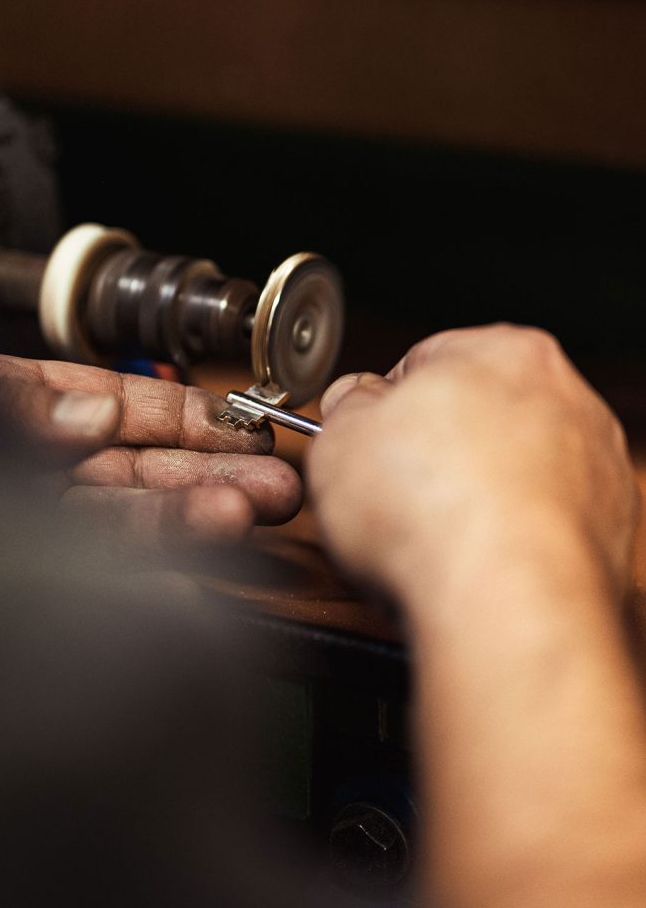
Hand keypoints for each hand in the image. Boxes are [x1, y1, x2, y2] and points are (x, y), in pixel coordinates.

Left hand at [0, 351, 301, 545]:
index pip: (121, 408)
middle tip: (275, 482)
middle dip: (212, 472)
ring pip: (128, 522)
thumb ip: (15, 402)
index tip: (245, 424)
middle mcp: (40, 472)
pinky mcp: (30, 575)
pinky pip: (97, 570)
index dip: (188, 417)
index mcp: (24, 412)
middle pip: (140, 469)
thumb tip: (92, 408)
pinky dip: (147, 565)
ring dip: (193, 517)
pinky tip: (191, 563)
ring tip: (249, 512)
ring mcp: (38, 528)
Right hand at [308, 324, 638, 607]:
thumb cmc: (430, 511)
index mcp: (501, 350)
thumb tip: (354, 404)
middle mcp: (563, 397)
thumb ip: (346, 407)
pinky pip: (541, 522)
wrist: (504, 599)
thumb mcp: (340, 437)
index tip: (369, 442)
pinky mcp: (608, 528)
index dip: (385, 408)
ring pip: (513, 470)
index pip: (428, 361)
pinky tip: (474, 559)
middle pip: (478, 414)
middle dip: (436, 450)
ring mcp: (594, 464)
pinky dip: (510, 538)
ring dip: (475, 495)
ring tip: (434, 534)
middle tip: (395, 492)